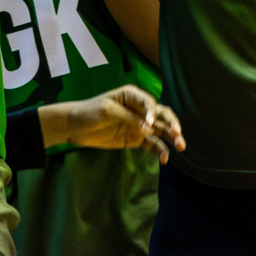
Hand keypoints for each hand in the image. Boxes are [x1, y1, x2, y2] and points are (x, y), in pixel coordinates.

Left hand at [50, 85, 185, 163]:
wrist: (75, 127)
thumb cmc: (89, 112)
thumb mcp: (108, 111)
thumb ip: (129, 118)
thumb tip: (150, 129)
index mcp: (132, 95)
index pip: (149, 102)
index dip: (153, 113)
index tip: (150, 126)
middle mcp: (140, 109)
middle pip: (162, 114)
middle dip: (172, 123)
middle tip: (177, 134)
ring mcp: (139, 125)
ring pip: (161, 130)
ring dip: (172, 137)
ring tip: (180, 146)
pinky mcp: (136, 139)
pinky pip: (152, 145)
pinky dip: (160, 151)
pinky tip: (164, 159)